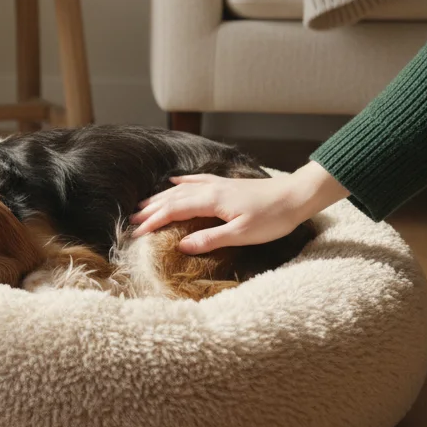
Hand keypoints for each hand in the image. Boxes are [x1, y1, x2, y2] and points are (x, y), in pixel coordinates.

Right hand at [128, 161, 349, 253]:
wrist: (295, 196)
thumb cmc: (272, 219)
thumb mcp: (241, 235)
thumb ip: (210, 239)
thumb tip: (182, 247)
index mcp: (211, 201)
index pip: (174, 210)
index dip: (154, 222)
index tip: (137, 233)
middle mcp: (210, 189)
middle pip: (172, 198)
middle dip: (151, 210)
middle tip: (131, 221)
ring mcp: (217, 184)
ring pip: (181, 189)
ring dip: (161, 197)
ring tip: (144, 205)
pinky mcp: (226, 184)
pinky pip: (196, 179)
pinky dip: (181, 181)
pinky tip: (173, 181)